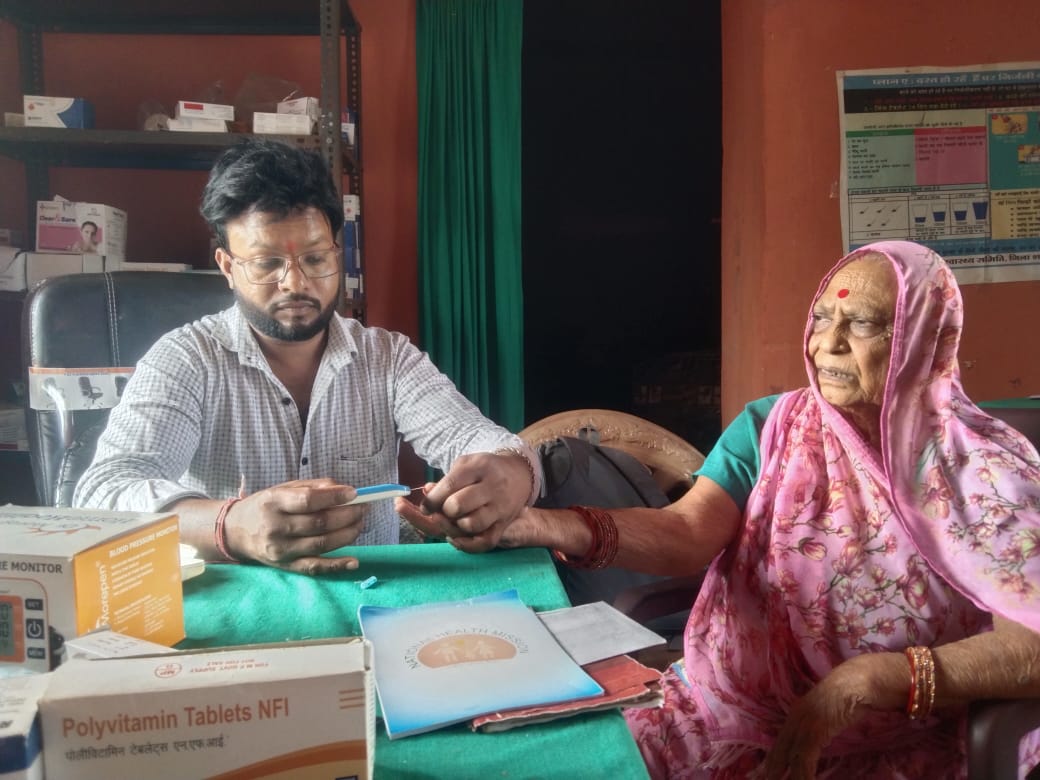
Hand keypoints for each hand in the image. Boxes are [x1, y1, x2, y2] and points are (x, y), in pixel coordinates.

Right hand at [224, 478, 364, 574]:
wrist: (235, 532)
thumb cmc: (264, 506)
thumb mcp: (282, 488)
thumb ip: (312, 487)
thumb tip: (343, 489)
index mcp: (273, 503)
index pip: (308, 500)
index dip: (334, 497)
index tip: (354, 493)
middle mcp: (276, 528)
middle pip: (319, 523)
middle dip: (347, 515)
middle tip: (363, 509)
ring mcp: (281, 550)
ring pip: (321, 545)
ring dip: (347, 534)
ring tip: (360, 524)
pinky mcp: (286, 566)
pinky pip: (315, 567)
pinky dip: (337, 565)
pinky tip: (354, 561)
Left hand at [394, 451, 531, 552]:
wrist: (519, 475)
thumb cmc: (484, 470)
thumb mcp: (466, 465)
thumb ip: (446, 480)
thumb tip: (426, 492)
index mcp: (479, 467)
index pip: (449, 485)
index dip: (431, 499)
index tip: (425, 505)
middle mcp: (492, 487)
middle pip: (456, 506)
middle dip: (441, 511)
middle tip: (439, 511)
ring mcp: (499, 508)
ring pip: (469, 525)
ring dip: (452, 526)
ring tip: (451, 520)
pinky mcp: (503, 525)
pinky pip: (483, 542)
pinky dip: (465, 544)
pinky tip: (454, 537)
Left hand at [762, 655, 885, 778]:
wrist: (858, 681)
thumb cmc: (849, 695)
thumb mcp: (828, 712)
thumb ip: (820, 726)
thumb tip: (820, 740)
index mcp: (797, 714)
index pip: (780, 742)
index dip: (773, 759)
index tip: (767, 773)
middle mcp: (795, 717)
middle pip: (779, 750)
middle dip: (772, 769)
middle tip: (767, 779)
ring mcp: (804, 722)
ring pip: (791, 757)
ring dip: (791, 776)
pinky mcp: (815, 728)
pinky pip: (804, 757)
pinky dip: (804, 774)